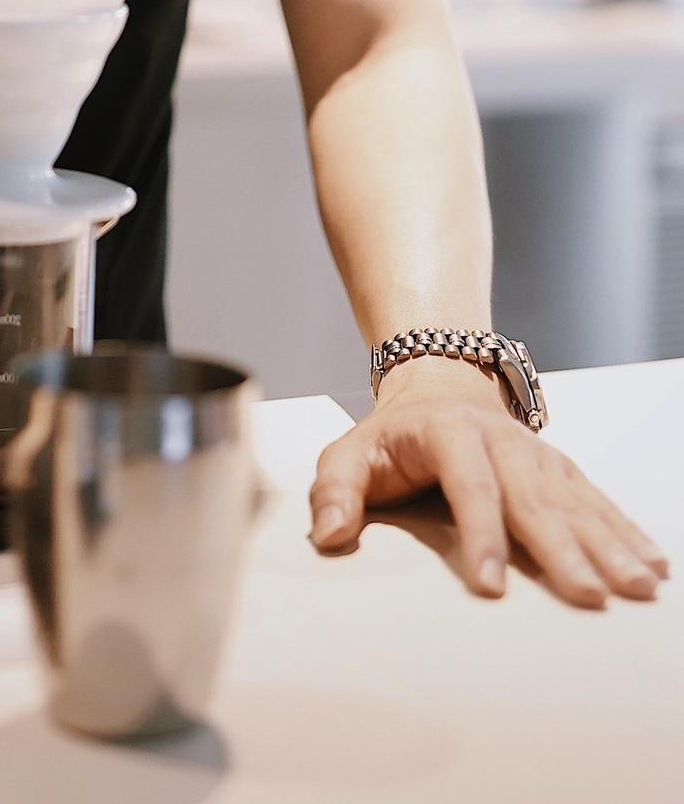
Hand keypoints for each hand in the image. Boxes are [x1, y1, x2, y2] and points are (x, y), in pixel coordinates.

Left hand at [307, 360, 670, 606]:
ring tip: (637, 587)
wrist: (438, 383)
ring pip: (574, 499)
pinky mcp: (558, 466)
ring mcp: (535, 452)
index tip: (490, 586)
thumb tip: (327, 537)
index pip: (468, 485)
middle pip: (533, 497)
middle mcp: (500, 439)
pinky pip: (596, 499)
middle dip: (562, 549)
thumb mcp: (348, 453)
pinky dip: (626, 529)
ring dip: (608, 544)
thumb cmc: (389, 436)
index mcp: (447, 433)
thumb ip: (333, 492)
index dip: (480, 535)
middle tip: (589, 597)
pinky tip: (653, 562)